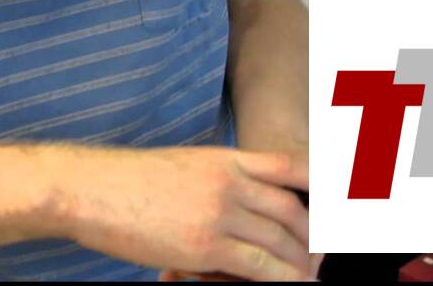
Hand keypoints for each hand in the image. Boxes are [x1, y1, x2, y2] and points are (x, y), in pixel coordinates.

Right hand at [59, 146, 314, 280]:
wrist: (89, 188)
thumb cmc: (122, 180)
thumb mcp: (178, 166)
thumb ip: (212, 179)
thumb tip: (233, 201)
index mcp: (223, 158)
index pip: (289, 165)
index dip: (323, 181)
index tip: (342, 198)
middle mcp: (230, 182)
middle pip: (293, 210)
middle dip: (314, 238)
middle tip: (320, 256)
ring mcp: (220, 213)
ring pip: (283, 242)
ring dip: (301, 264)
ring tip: (307, 278)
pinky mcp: (207, 246)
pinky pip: (261, 268)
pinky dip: (283, 281)